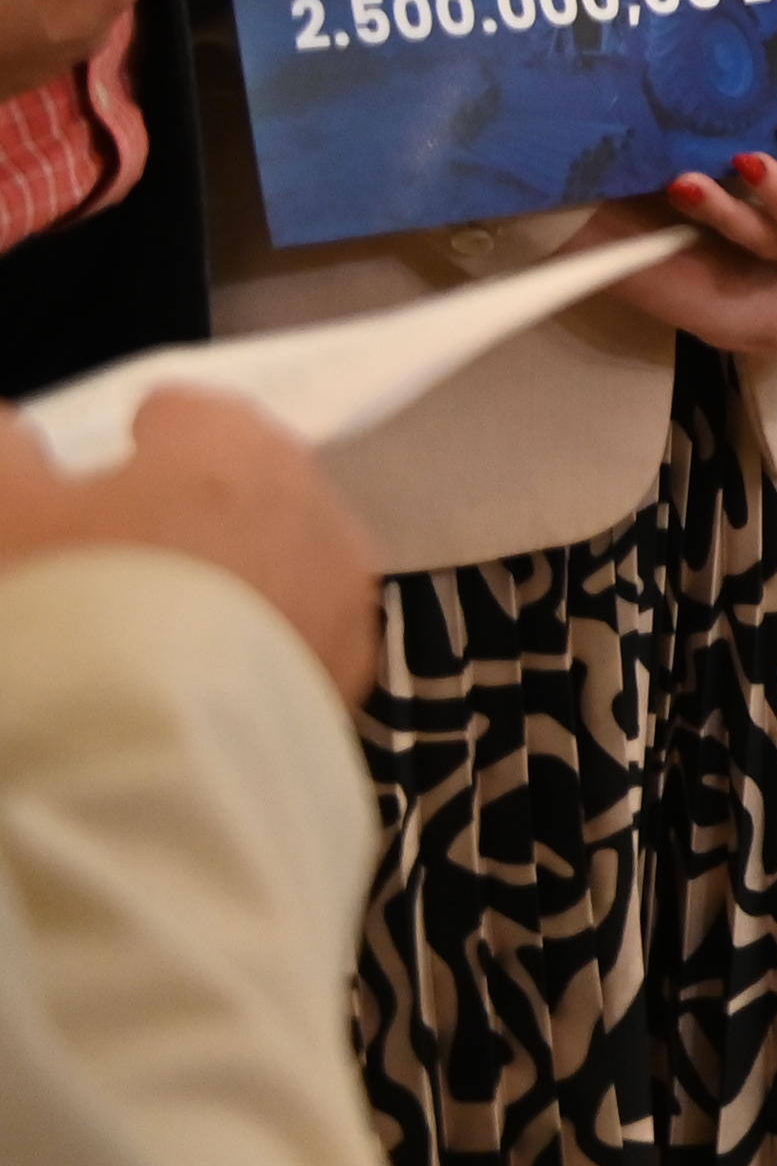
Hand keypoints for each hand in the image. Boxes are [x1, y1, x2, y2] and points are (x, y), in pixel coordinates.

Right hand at [0, 384, 380, 697]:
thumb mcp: (0, 516)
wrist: (144, 751)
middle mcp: (308, 497)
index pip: (183, 414)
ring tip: (162, 636)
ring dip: (237, 581)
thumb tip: (14, 434)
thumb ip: (4, 457)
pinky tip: (207, 684)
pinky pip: (304, 638)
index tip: (104, 483)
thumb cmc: (65, 602)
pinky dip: (263, 648)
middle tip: (123, 566)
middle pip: (245, 488)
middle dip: (193, 515)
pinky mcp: (353, 670)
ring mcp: (343, 587)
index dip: (138, 446)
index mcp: (226, 441)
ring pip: (285, 561)